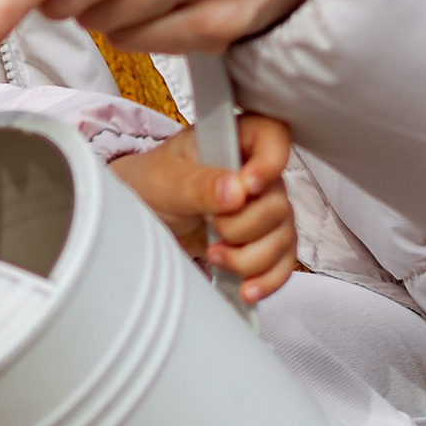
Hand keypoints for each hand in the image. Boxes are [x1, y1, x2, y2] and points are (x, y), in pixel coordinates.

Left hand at [119, 111, 299, 303]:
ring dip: (250, 257)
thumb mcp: (166, 179)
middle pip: (279, 202)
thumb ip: (198, 183)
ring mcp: (263, 208)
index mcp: (236, 139)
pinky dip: (267, 278)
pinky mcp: (261, 241)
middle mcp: (257, 173)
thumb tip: (235, 192)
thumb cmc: (153, 183)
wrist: (142, 215)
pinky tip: (246, 288)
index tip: (247, 188)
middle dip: (244, 226)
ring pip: (283, 236)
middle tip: (211, 225)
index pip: (274, 137)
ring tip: (215, 254)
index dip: (269, 163)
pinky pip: (283, 262)